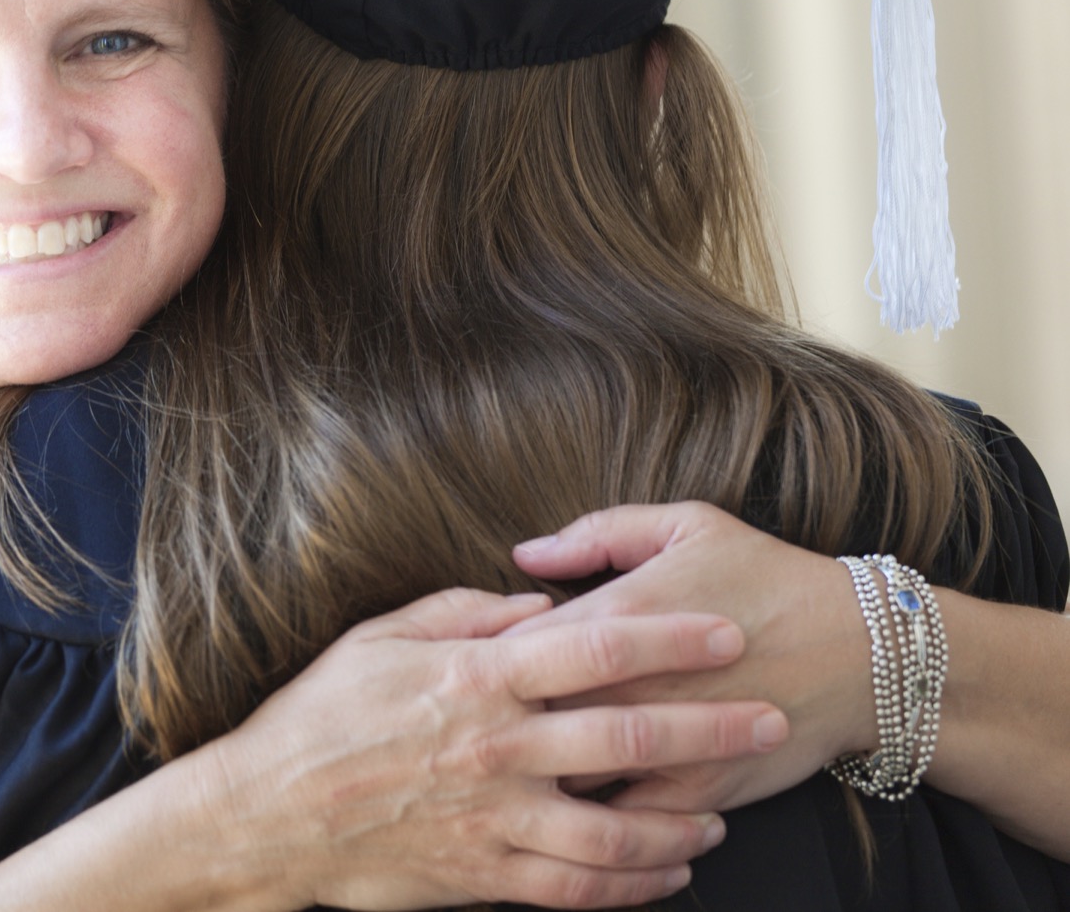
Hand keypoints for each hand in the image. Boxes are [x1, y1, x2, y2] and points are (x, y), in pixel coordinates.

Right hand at [190, 587, 788, 910]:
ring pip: (619, 828)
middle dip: (712, 726)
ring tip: (719, 816)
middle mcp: (497, 747)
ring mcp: (495, 818)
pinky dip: (633, 885)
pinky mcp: (485, 875)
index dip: (668, 634)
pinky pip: (580, 889)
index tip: (725, 628)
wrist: (267, 815)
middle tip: (770, 720)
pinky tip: (665, 875)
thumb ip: (464, 614)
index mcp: (475, 677)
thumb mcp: (380, 638)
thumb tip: (538, 602)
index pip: (592, 647)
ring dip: (683, 822)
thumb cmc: (320, 715)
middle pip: (629, 733)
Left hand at [509, 502, 874, 814]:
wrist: (864, 652)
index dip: (485, 661)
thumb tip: (524, 552)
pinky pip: (623, 822)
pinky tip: (583, 803)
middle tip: (485, 726)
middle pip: (524, 720)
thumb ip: (598, 533)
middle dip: (499, 726)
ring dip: (539, 776)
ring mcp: (661, 748)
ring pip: (564, 780)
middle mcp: (629, 689)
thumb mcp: (686, 525)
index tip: (482, 664)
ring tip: (521, 767)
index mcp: (615, 619)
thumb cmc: (768, 576)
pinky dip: (597, 819)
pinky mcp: (696, 792)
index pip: (510, 648)